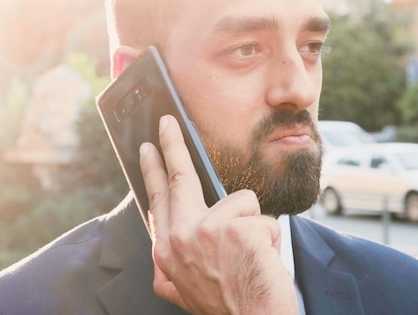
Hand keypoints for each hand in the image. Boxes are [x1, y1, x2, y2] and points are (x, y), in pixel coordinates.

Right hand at [139, 115, 297, 313]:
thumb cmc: (229, 303)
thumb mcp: (188, 284)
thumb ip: (176, 256)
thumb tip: (164, 226)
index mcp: (167, 253)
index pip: (157, 200)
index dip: (153, 172)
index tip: (146, 149)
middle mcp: (178, 240)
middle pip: (178, 178)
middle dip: (171, 144)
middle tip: (166, 120)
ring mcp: (204, 232)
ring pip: (241, 203)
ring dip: (255, 229)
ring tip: (252, 259)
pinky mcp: (235, 228)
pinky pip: (265, 218)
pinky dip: (271, 239)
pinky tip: (263, 261)